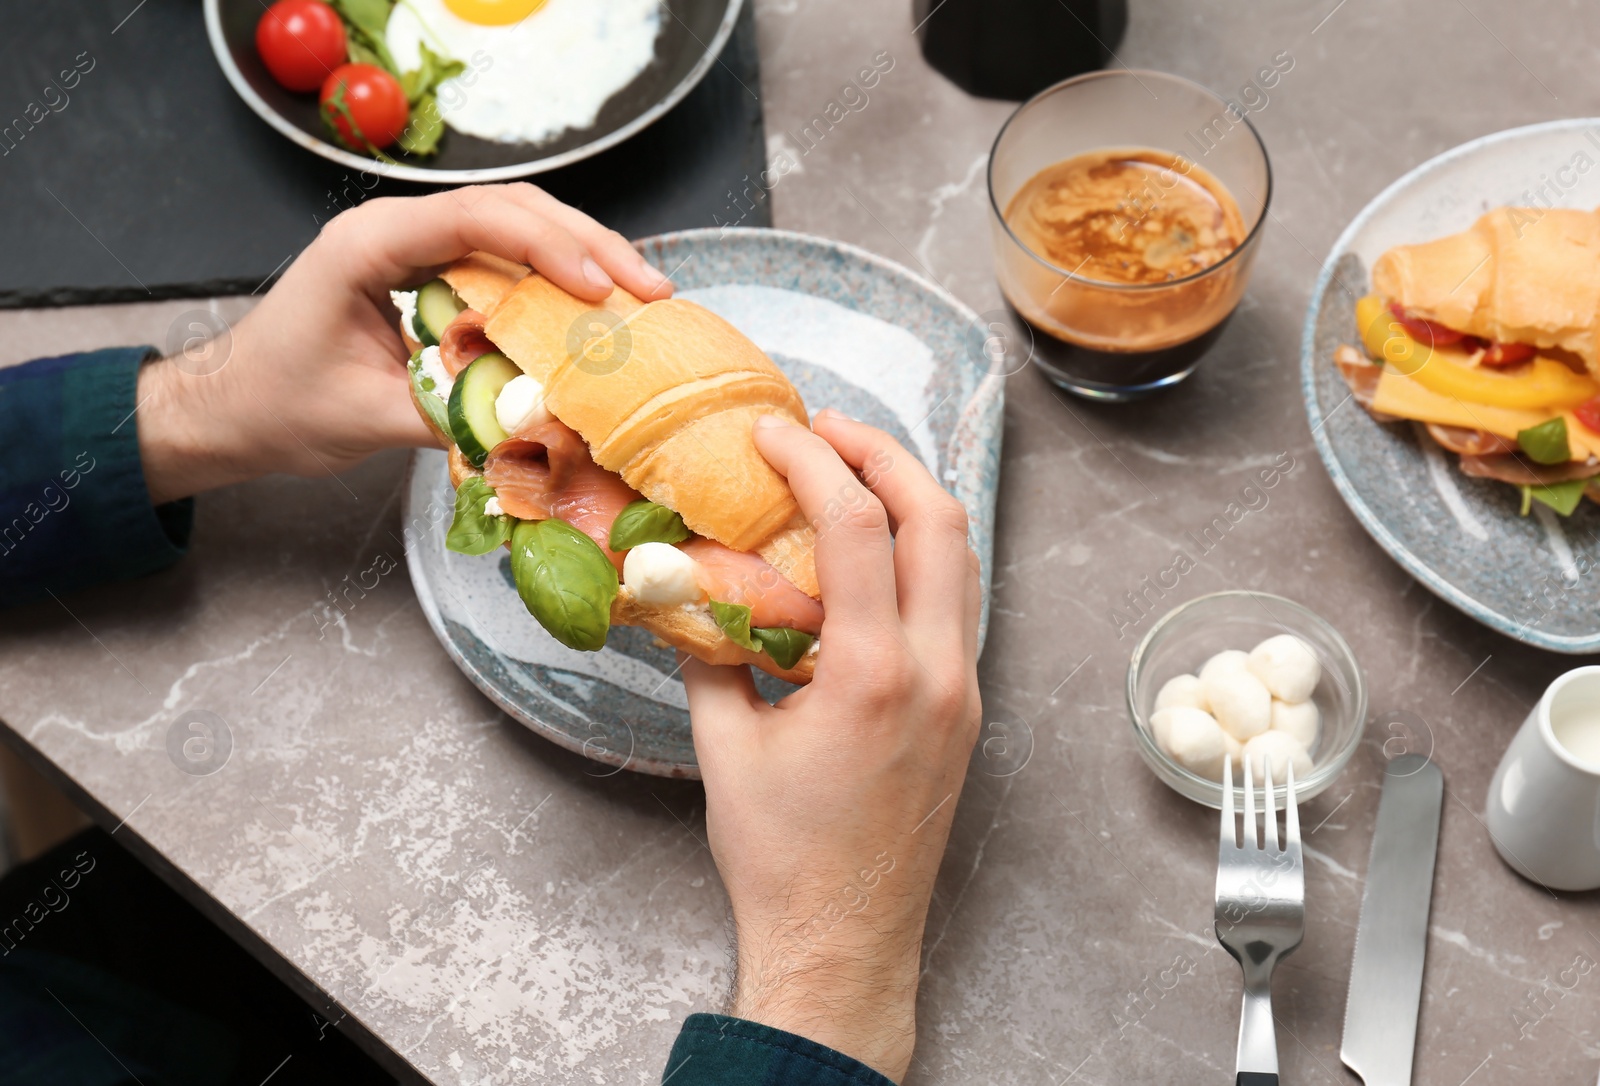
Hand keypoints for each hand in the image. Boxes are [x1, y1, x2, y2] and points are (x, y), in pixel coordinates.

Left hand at [136, 184, 671, 503]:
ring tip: (641, 294)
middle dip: (587, 243)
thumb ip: (449, 413)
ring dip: (582, 255)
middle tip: (649, 288)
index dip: (546, 246)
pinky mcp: (430, 275)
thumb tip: (538, 423)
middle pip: (510, 209)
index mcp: (369, 245)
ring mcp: (415, 247)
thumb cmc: (277, 405)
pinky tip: (596, 310)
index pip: (474, 218)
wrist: (230, 409)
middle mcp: (396, 230)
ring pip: (515, 228)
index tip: (599, 287)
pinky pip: (503, 262)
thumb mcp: (366, 418)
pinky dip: (554, 281)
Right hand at [682, 409, 982, 1081]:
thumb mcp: (724, 746)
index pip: (857, 526)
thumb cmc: (780, 855)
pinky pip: (958, 605)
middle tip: (826, 429)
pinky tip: (875, 552)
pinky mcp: (967, 712)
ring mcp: (963, 692)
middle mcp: (937, 672)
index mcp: (873, 674)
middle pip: (939, 519)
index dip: (813, 460)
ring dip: (913, 500)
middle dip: (885, 454)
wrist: (845, 940)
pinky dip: (923, 556)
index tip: (773, 430)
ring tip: (853, 472)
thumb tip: (684, 589)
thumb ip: (709, 654)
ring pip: (963, 559)